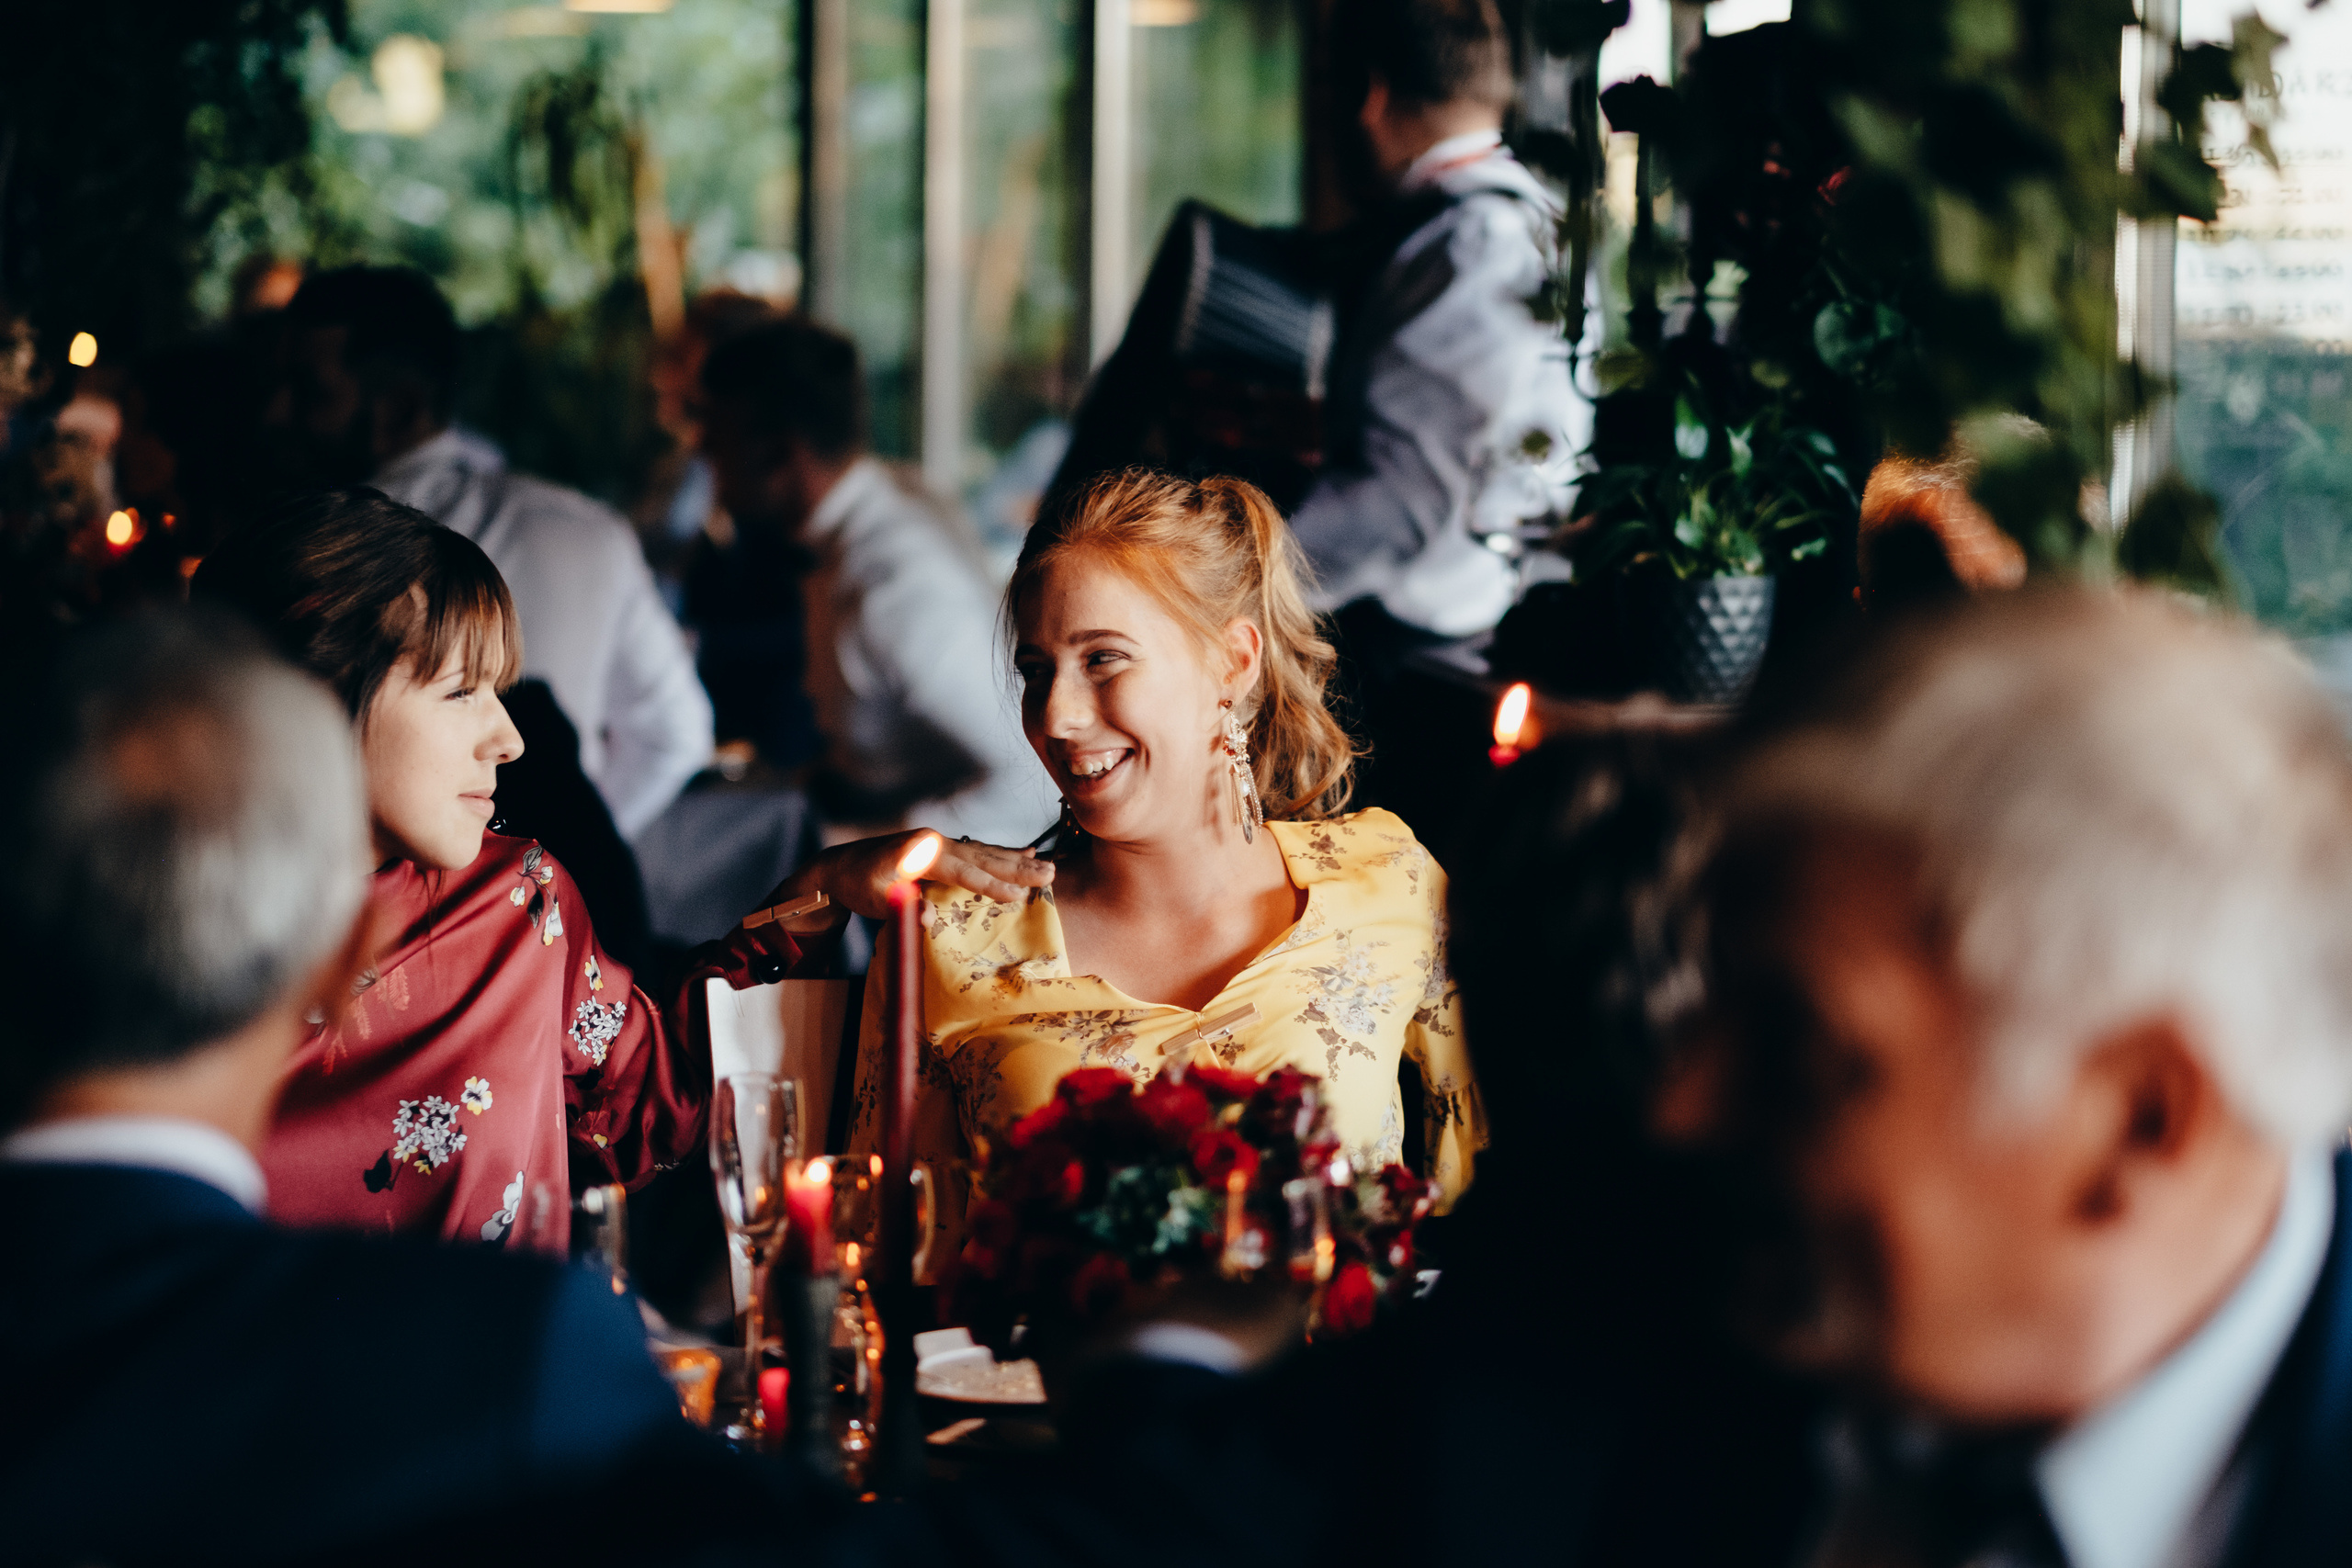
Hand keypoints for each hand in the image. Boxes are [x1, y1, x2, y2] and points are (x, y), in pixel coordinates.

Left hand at [758, 830, 1055, 923]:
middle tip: (1051, 873)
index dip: (991, 884)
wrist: (839, 866)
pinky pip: (978, 853)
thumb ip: (903, 907)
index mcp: (922, 852)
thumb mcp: (875, 900)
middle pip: (983, 857)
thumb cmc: (857, 884)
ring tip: (1047, 866)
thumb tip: (931, 918)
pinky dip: (1001, 854)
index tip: (1018, 896)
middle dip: (1018, 868)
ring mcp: (940, 844)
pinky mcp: (941, 850)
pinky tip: (1022, 853)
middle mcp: (935, 843)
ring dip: (1017, 862)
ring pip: (986, 853)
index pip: (964, 871)